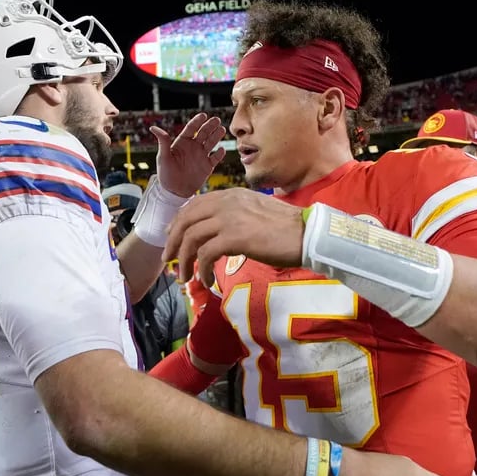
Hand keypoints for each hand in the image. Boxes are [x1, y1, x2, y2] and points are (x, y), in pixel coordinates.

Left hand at [150, 113, 226, 197]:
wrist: (174, 192)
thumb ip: (163, 142)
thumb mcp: (163, 157)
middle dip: (210, 126)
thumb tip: (153, 128)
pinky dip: (219, 153)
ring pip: (211, 143)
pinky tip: (221, 149)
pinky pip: (215, 158)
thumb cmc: (166, 174)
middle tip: (217, 120)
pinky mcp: (207, 166)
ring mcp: (201, 156)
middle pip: (204, 133)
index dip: (197, 121)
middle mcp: (193, 147)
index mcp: (182, 143)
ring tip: (221, 129)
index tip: (204, 115)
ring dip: (216, 136)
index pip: (191, 128)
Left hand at [163, 188, 303, 285]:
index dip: (179, 221)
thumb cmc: (287, 229)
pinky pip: (206, 254)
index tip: (172, 237)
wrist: (307, 234)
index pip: (194, 204)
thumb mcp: (256, 212)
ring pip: (191, 238)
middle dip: (173, 242)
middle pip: (186, 220)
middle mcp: (226, 202)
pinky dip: (202, 270)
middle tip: (169, 259)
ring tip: (185, 277)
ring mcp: (229, 218)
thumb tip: (220, 233)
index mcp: (231, 195)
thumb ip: (236, 216)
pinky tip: (207, 280)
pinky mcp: (234, 237)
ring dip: (184, 260)